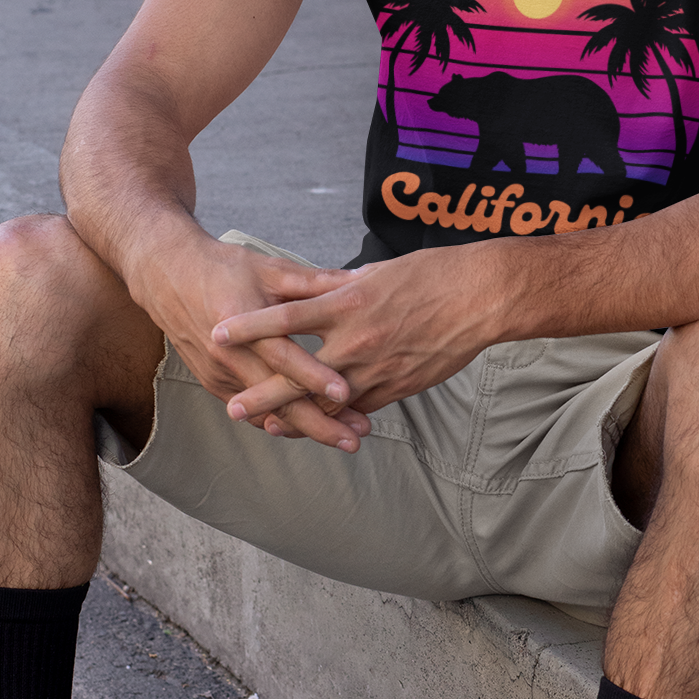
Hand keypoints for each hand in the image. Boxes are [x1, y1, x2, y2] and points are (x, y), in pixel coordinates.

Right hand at [130, 227, 371, 449]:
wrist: (168, 276)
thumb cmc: (223, 268)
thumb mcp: (269, 268)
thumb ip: (315, 281)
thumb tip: (360, 279)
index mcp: (243, 322)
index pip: (283, 357)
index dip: (315, 377)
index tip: (346, 393)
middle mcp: (229, 355)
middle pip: (278, 400)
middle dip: (319, 423)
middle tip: (356, 437)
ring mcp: (218, 374)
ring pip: (265, 413)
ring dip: (305, 428)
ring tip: (343, 437)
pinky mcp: (213, 384)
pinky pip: (250, 412)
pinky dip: (280, 422)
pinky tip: (309, 429)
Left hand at [210, 244, 514, 429]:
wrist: (481, 296)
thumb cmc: (431, 274)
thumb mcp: (378, 272)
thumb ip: (343, 287)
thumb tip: (319, 288)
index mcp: (347, 303)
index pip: (285, 319)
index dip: (249, 328)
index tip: (217, 334)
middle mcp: (357, 340)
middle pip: (298, 376)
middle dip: (264, 395)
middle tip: (232, 408)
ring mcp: (378, 368)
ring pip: (329, 403)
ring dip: (298, 417)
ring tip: (270, 425)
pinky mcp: (398, 386)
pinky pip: (361, 407)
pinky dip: (339, 416)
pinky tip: (321, 424)